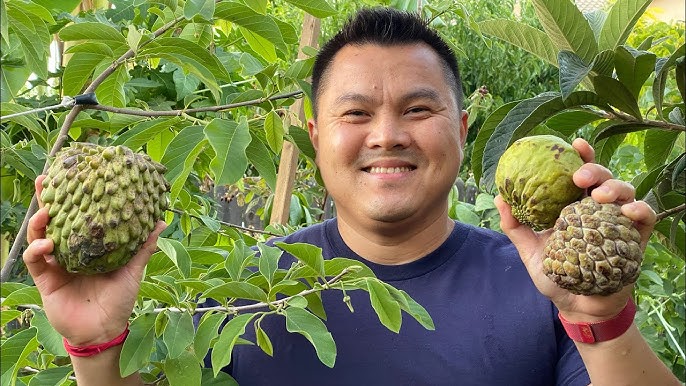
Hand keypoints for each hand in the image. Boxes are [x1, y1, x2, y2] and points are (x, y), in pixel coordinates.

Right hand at [23, 175, 165, 345]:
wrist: (104, 330)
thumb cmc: (120, 299)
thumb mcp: (133, 269)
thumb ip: (144, 245)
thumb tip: (162, 221)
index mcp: (89, 245)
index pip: (78, 215)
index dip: (74, 197)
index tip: (73, 175)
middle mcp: (70, 250)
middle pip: (54, 220)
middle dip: (47, 200)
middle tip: (47, 180)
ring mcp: (55, 264)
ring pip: (39, 236)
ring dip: (40, 221)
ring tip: (46, 210)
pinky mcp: (45, 279)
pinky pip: (34, 260)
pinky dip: (37, 249)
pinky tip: (46, 244)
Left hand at [494, 138, 655, 321]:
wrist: (578, 307)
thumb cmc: (555, 276)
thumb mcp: (529, 251)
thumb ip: (515, 226)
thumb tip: (499, 197)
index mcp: (573, 205)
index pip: (578, 174)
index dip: (580, 155)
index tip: (573, 143)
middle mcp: (596, 208)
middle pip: (602, 177)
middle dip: (595, 169)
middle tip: (580, 177)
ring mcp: (617, 221)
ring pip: (625, 191)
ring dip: (615, 187)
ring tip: (600, 196)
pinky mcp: (635, 239)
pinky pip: (644, 218)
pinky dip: (640, 210)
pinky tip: (629, 211)